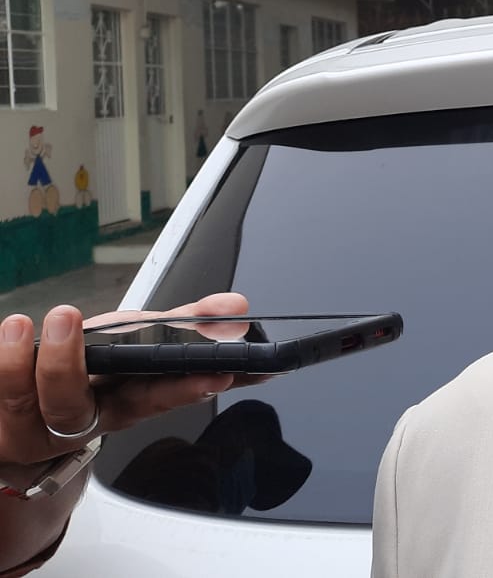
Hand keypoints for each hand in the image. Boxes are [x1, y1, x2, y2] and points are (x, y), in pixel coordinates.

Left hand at [0, 293, 249, 469]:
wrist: (30, 422)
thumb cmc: (93, 379)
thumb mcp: (140, 343)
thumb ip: (187, 323)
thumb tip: (234, 306)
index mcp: (124, 403)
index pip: (159, 400)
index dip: (185, 390)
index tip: (213, 375)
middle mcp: (79, 419)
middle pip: (73, 408)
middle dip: (66, 369)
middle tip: (69, 320)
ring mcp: (34, 421)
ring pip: (26, 401)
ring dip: (22, 360)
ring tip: (26, 323)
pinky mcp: (5, 412)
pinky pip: (1, 392)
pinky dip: (6, 360)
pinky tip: (13, 331)